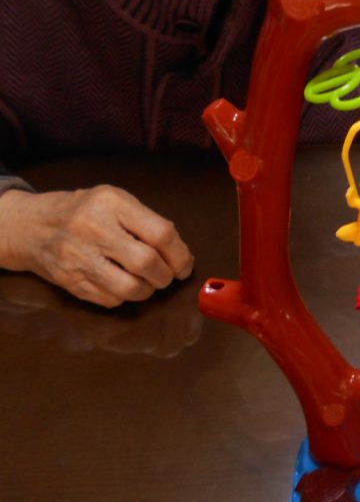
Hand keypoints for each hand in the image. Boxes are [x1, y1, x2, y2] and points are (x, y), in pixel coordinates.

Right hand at [0, 186, 193, 307]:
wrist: (32, 226)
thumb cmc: (86, 212)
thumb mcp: (116, 201)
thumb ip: (148, 222)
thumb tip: (181, 255)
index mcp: (111, 204)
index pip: (161, 233)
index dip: (180, 255)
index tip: (185, 265)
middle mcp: (92, 229)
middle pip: (147, 263)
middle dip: (166, 275)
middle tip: (167, 275)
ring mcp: (78, 257)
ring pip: (130, 288)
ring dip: (148, 290)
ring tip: (146, 281)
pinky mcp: (70, 281)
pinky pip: (111, 299)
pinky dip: (125, 296)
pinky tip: (122, 283)